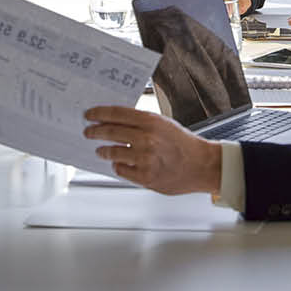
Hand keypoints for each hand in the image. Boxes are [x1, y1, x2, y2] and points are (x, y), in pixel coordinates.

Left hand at [82, 106, 221, 195]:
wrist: (201, 166)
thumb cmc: (184, 144)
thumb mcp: (163, 124)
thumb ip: (141, 122)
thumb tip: (115, 121)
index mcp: (151, 121)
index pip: (116, 113)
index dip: (99, 113)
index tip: (89, 115)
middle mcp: (146, 139)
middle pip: (110, 132)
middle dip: (95, 132)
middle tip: (88, 132)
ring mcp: (145, 159)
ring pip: (112, 153)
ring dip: (103, 151)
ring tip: (101, 150)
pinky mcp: (145, 176)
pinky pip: (121, 169)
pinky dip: (118, 166)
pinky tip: (119, 163)